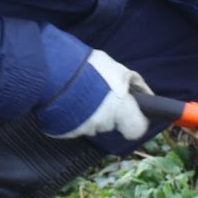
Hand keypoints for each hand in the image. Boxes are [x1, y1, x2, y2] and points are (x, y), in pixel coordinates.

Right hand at [36, 49, 152, 140]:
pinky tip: (66, 101)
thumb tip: (147, 95)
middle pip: (110, 124)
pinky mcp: (62, 132)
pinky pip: (72, 126)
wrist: (50, 68)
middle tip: (97, 95)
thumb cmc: (87, 65)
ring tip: (78, 94)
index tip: (133, 114)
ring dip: (87, 114)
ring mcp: (81, 129)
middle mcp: (102, 123)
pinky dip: (71, 116)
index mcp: (119, 109)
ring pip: (91, 125)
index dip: (136, 122)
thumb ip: (133, 84)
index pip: (137, 130)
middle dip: (107, 112)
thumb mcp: (117, 68)